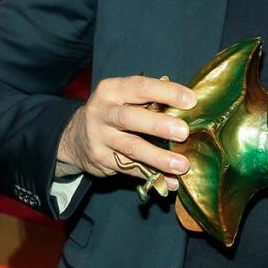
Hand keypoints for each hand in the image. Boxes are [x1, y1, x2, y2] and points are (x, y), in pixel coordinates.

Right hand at [55, 76, 197, 190]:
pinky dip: (152, 175)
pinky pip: (130, 168)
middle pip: (131, 118)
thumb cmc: (113, 111)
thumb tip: (188, 108)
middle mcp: (102, 112)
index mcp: (112, 90)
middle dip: (159, 125)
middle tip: (183, 132)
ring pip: (131, 148)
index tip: (191, 100)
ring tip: (182, 165)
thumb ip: (150, 101)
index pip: (141, 87)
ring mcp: (100, 137)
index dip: (167, 92)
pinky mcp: (101, 160)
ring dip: (159, 157)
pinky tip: (170, 180)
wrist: (75, 137)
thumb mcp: (124, 97)